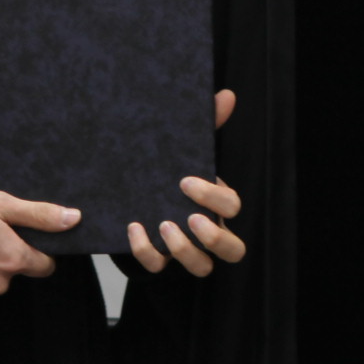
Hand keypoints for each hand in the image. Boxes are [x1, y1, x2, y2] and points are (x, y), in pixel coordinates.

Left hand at [128, 89, 246, 275]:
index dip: (214, 198)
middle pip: (233, 250)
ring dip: (185, 251)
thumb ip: (206, 125)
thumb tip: (226, 95)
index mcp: (215, 204)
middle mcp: (206, 231)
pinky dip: (146, 251)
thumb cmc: (168, 171)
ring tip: (164, 225)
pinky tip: (133, 228)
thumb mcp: (184, 150)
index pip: (232, 207)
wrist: (131, 193)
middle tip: (190, 216)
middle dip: (214, 237)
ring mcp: (184, 249)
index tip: (185, 180)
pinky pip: (158, 266)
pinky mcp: (157, 258)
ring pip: (202, 267)